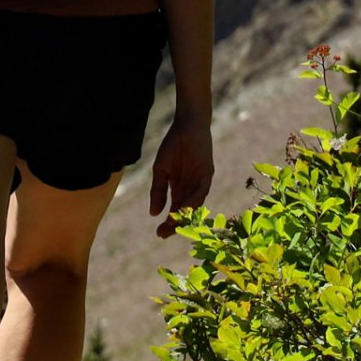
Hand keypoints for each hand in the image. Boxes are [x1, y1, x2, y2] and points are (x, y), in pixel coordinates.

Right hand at [147, 111, 213, 236]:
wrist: (186, 126)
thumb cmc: (173, 146)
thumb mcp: (160, 170)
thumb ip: (158, 190)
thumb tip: (153, 213)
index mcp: (179, 189)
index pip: (176, 211)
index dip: (169, 223)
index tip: (159, 233)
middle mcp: (191, 189)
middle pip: (186, 212)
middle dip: (176, 224)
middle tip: (164, 233)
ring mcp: (200, 183)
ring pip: (195, 204)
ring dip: (185, 215)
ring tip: (173, 224)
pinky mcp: (207, 174)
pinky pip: (202, 190)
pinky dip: (194, 199)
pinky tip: (185, 207)